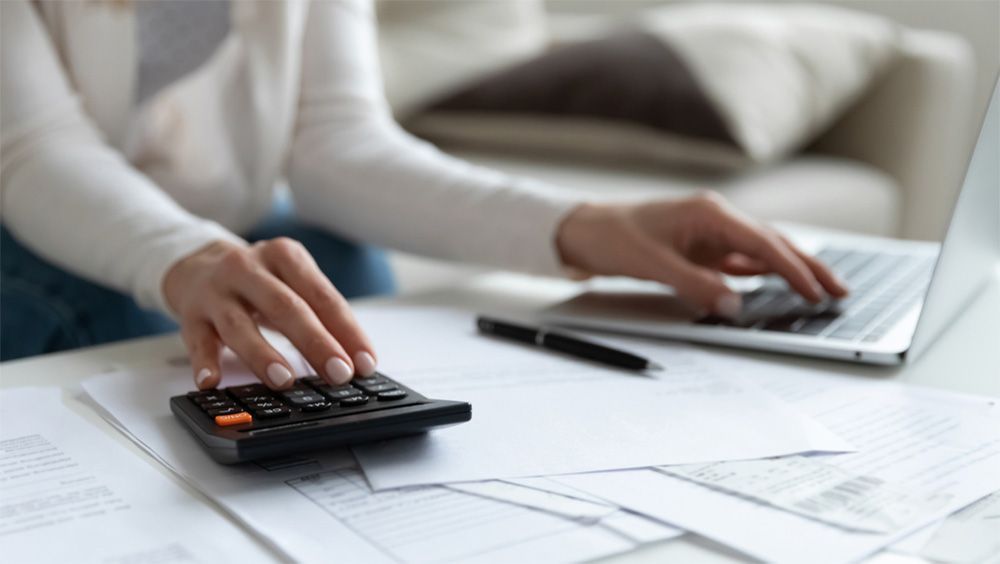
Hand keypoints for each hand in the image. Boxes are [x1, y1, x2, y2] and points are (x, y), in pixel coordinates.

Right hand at [163, 238, 376, 389]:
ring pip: (239, 325)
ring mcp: (216, 291)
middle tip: (339, 374)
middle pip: (286, 307)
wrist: (196, 264)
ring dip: (262, 355)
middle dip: (315, 343)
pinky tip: (212, 382)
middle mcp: (248, 268)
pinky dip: (205, 362)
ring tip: (284, 380)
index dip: (347, 331)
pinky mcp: (191, 315)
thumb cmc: (260, 281)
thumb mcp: (292, 283)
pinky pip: (197, 341)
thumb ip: (320, 315)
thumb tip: (355, 359)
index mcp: (284, 256)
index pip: (322, 296)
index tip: (365, 363)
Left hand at [555, 192, 847, 316]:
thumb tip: (733, 306)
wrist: (582, 229)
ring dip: (790, 270)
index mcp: (710, 213)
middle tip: (841, 292)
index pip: (763, 243)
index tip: (817, 292)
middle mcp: (716, 219)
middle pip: (772, 244)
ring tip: (822, 290)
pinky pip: (740, 261)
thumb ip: (695, 285)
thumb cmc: (612, 237)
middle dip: (808, 267)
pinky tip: (780, 284)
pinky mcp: (701, 248)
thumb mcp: (653, 264)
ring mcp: (710, 234)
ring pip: (760, 252)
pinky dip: (763, 273)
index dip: (794, 269)